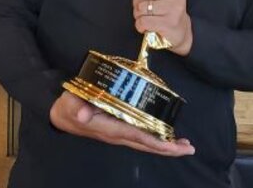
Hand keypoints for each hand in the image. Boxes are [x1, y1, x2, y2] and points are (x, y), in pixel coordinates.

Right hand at [50, 92, 194, 156]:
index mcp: (110, 128)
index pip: (136, 136)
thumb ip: (77, 108)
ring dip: (167, 146)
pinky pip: (143, 137)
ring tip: (185, 146)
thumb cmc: (69, 107)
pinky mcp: (121, 129)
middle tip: (189, 148)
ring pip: (147, 143)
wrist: (63, 115)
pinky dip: (158, 139)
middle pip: (147, 144)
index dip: (155, 141)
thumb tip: (83, 115)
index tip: (172, 144)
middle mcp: (118, 134)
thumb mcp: (71, 104)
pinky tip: (168, 137)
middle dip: (168, 148)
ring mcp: (120, 134)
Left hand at [132, 0, 192, 55]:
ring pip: (140, 8)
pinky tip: (146, 27)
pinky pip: (143, 21)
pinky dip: (140, 26)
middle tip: (145, 8)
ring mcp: (173, 9)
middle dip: (137, 2)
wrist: (182, 31)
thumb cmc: (168, 9)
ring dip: (138, 15)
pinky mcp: (168, 23)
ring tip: (147, 17)